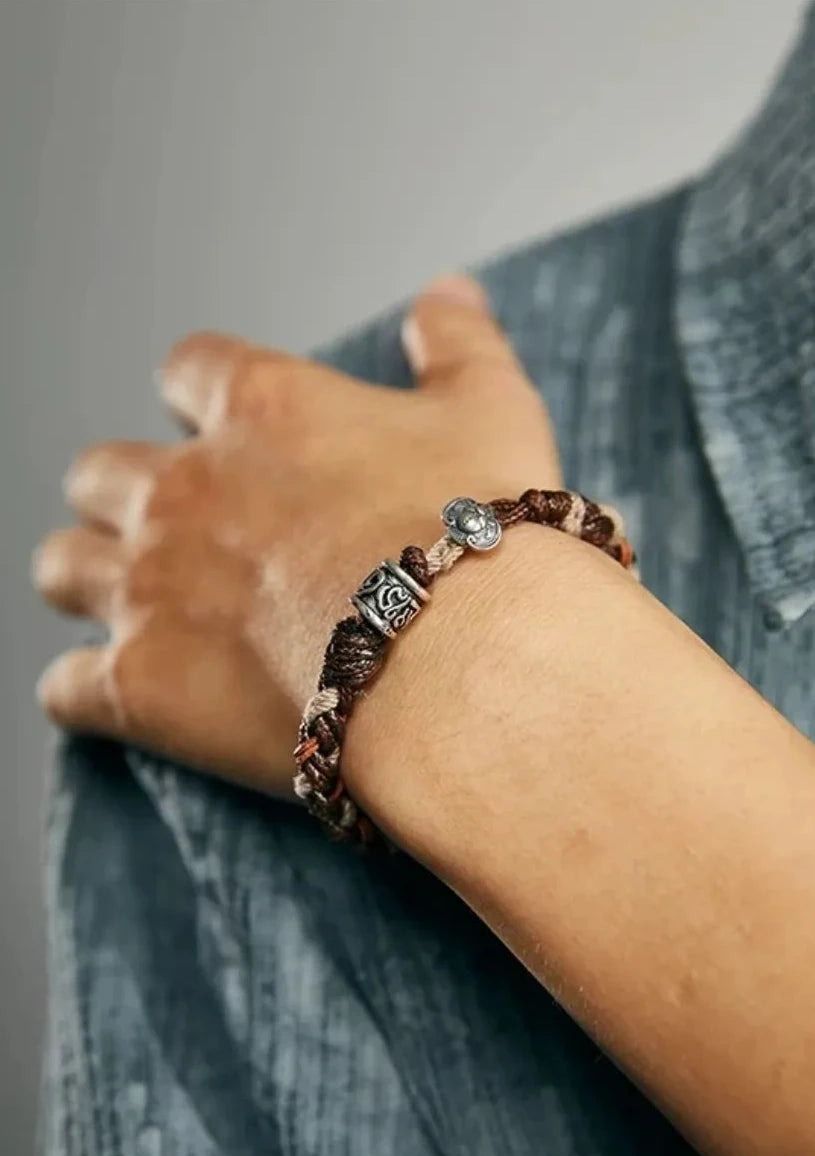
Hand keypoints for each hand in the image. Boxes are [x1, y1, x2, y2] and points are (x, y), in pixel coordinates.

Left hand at [34, 276, 562, 794]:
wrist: (464, 659)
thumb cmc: (484, 533)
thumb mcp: (492, 411)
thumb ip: (459, 343)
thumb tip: (448, 290)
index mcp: (261, 410)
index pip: (190, 371)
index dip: (201, 396)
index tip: (226, 424)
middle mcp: (185, 490)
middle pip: (102, 472)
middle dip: (126, 494)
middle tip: (176, 527)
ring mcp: (152, 588)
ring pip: (62, 566)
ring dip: (88, 576)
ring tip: (132, 603)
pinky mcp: (143, 686)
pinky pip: (67, 689)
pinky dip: (83, 690)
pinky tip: (115, 696)